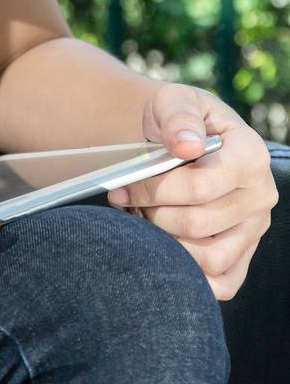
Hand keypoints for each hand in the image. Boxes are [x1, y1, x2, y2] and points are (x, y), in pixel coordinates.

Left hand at [105, 82, 278, 300]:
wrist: (181, 137)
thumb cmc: (176, 119)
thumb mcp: (174, 101)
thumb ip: (179, 118)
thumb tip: (187, 145)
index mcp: (250, 154)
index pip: (199, 187)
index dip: (153, 190)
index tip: (122, 185)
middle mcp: (260, 194)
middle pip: (197, 224)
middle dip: (152, 215)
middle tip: (130, 202)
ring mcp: (255, 228)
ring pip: (208, 258)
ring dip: (165, 245)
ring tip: (145, 219)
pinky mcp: (245, 253)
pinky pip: (223, 282)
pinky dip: (190, 275)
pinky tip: (163, 248)